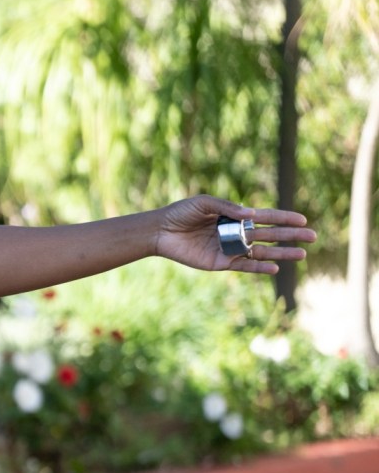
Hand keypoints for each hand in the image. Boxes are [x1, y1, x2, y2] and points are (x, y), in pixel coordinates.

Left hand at [155, 196, 315, 273]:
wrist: (160, 231)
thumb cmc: (181, 213)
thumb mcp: (204, 203)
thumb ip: (227, 207)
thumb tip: (252, 214)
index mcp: (234, 216)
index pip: (265, 217)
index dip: (284, 218)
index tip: (303, 219)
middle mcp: (236, 232)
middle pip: (269, 235)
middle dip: (291, 235)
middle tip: (313, 237)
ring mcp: (229, 248)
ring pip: (261, 252)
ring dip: (281, 254)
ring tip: (301, 254)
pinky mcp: (219, 262)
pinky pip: (243, 265)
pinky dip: (258, 268)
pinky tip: (274, 269)